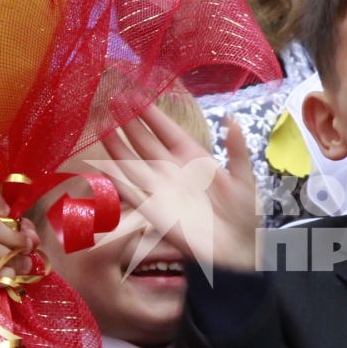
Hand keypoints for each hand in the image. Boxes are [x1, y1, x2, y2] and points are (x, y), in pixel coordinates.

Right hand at [103, 107, 259, 273]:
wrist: (236, 253)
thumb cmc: (243, 217)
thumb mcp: (245, 179)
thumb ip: (237, 149)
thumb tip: (231, 118)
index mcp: (193, 158)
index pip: (166, 129)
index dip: (150, 112)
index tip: (134, 94)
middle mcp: (172, 169)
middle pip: (144, 140)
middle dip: (128, 121)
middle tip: (111, 100)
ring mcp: (161, 188)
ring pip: (133, 161)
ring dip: (117, 144)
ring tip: (102, 124)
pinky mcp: (153, 209)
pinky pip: (131, 190)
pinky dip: (116, 177)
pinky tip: (104, 162)